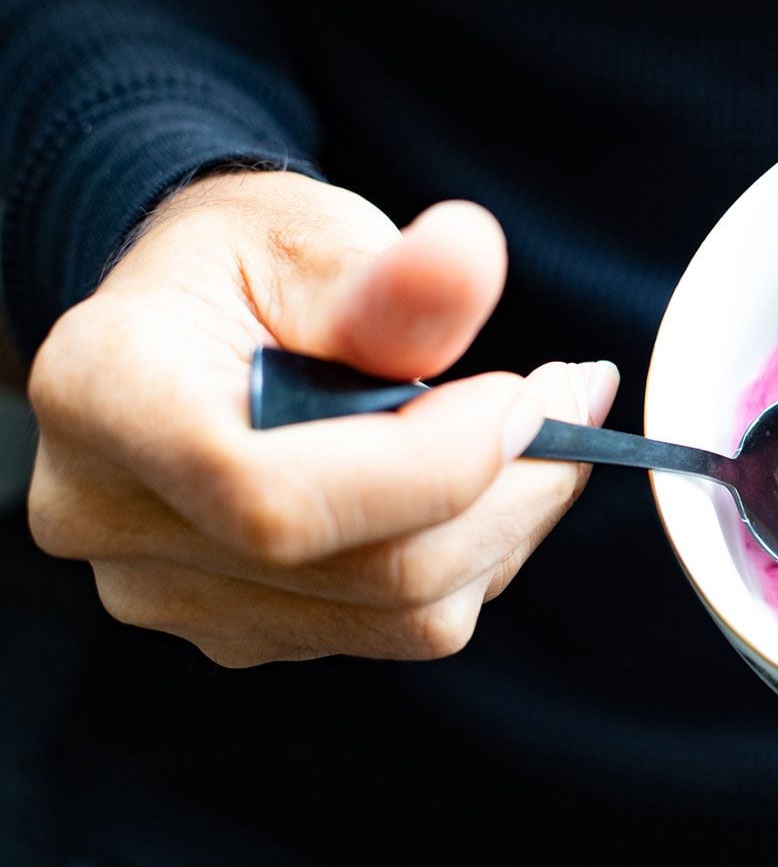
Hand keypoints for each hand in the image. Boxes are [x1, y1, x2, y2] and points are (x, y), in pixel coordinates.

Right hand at [26, 170, 616, 665]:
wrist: (198, 315)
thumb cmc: (252, 266)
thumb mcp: (315, 237)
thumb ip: (395, 277)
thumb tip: (469, 258)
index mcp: (107, 397)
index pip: (276, 497)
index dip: (433, 464)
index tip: (532, 391)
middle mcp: (111, 517)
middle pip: (363, 571)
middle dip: (511, 489)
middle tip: (579, 397)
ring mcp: (171, 593)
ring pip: (402, 614)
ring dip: (507, 523)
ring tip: (536, 425)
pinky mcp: (241, 629)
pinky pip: (400, 627)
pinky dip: (474, 553)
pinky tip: (482, 477)